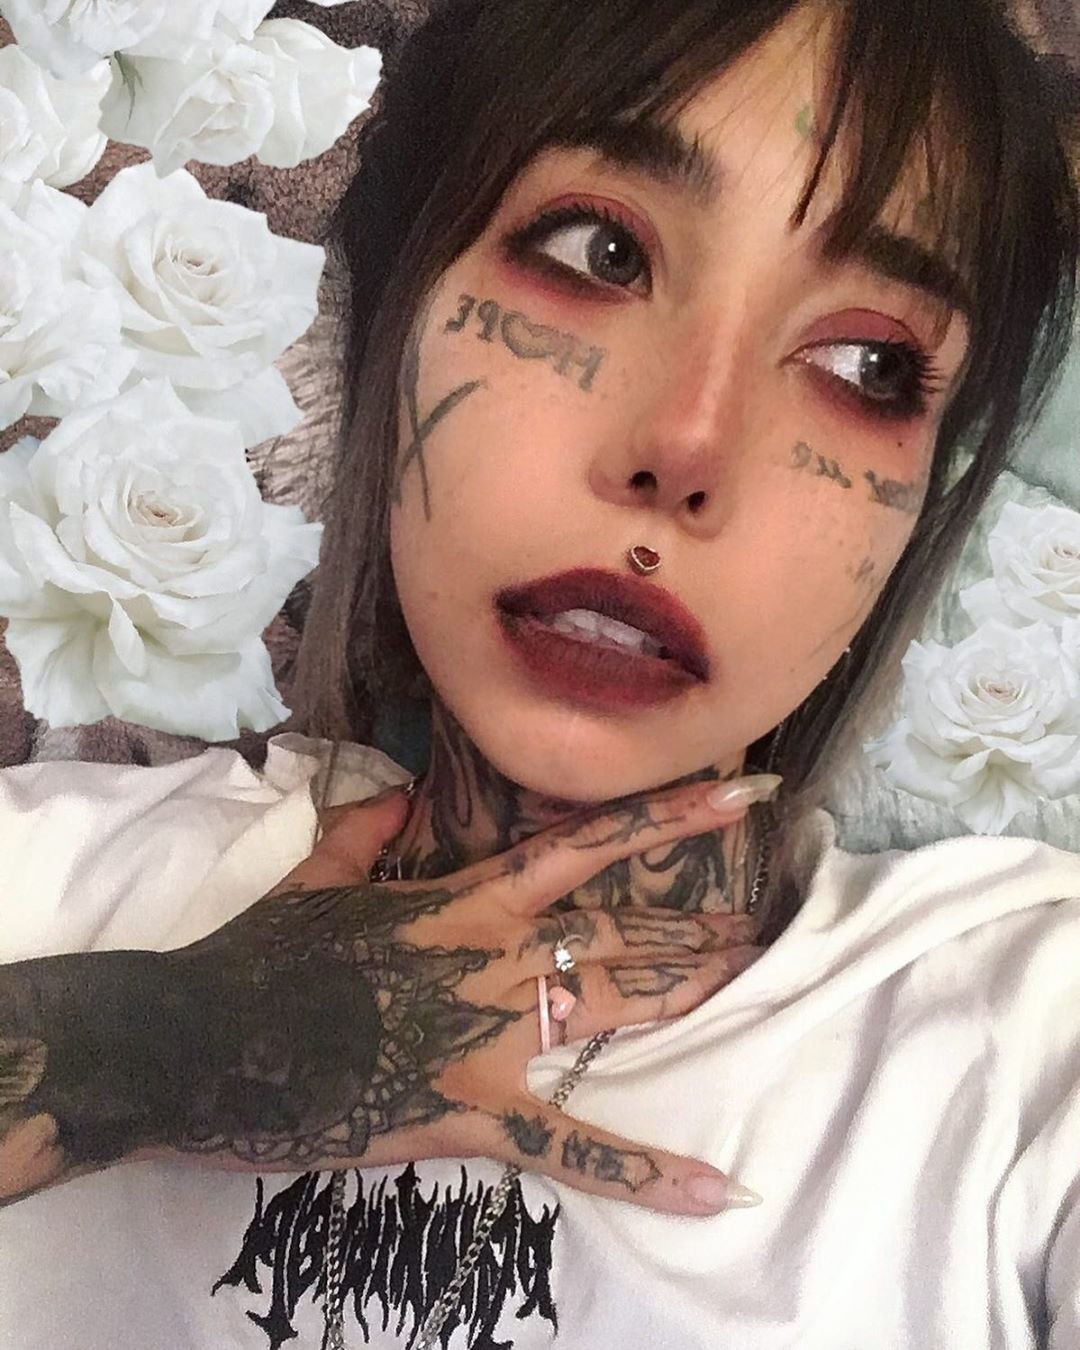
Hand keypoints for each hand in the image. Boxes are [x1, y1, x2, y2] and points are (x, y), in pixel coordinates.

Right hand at [164, 778, 764, 1215]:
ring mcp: (488, 1036)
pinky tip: (710, 1187)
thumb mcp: (317, 876)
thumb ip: (372, 827)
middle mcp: (494, 958)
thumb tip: (409, 789)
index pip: (584, 847)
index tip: (742, 794)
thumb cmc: (263, 954)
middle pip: (617, 938)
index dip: (667, 816)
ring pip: (609, 1013)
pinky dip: (639, 1169)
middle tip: (760, 926)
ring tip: (751, 981)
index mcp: (464, 900)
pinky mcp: (469, 1110)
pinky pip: (566, 1144)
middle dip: (692, 931)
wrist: (208, 1040)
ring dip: (684, 998)